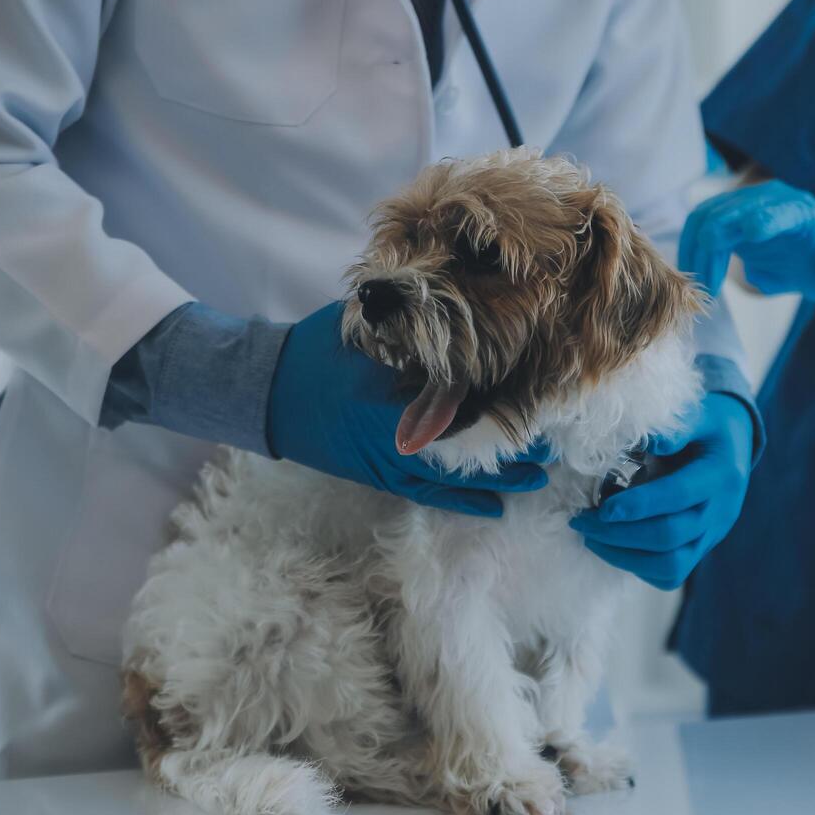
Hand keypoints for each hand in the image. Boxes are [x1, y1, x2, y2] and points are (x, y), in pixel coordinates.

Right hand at [267, 302, 546, 516]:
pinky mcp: (377, 474)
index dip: (498, 408)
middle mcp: (394, 433)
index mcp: (393, 395)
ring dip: (495, 478)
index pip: (458, 404)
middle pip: (465, 444)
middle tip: (550, 447)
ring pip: (452, 476)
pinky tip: (493, 507)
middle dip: (507, 447)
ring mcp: (386, 460)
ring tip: (536, 477)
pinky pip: (426, 493)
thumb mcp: (362, 325)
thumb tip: (457, 308)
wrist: (264, 391)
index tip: (534, 404)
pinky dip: (461, 500)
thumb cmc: (316, 350)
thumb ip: (407, 324)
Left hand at [569, 393, 752, 589]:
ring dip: (624, 555)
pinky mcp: (701, 550)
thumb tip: (647, 442)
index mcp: (721, 474)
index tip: (602, 508)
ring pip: (671, 565)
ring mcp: (713, 536)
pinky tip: (613, 545)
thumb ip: (673, 428)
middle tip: (582, 522)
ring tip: (591, 537)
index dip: (639, 505)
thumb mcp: (697, 415)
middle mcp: (721, 512)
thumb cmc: (706, 429)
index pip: (679, 496)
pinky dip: (638, 565)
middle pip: (671, 536)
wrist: (734, 448)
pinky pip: (671, 574)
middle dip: (620, 533)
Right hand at [679, 179, 814, 303]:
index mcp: (799, 211)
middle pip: (734, 209)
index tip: (751, 232)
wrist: (802, 253)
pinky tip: (697, 279)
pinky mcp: (722, 213)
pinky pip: (697, 225)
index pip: (781, 211)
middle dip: (717, 236)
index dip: (767, 218)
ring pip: (708, 216)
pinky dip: (691, 250)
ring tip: (704, 291)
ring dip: (699, 252)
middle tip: (708, 284)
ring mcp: (742, 202)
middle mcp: (768, 198)